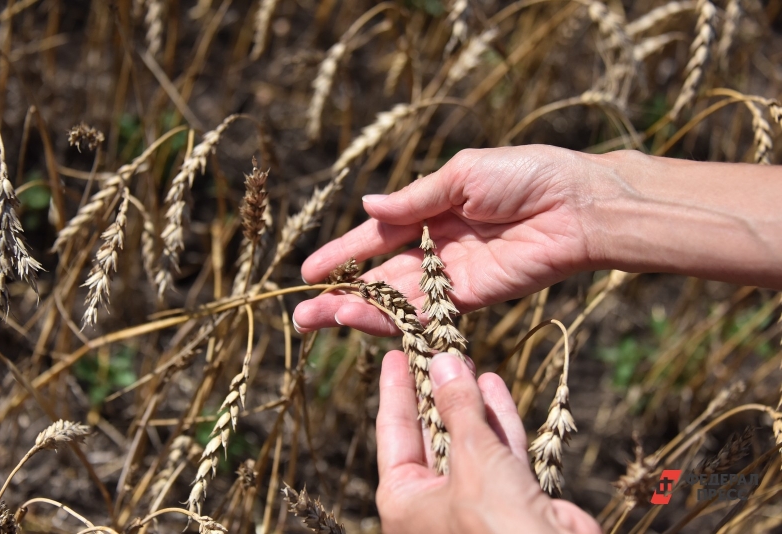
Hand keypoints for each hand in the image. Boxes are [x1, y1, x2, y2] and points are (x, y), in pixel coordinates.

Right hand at [294, 146, 595, 334]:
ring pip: (397, 300)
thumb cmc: (524, 175)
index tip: (309, 271)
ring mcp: (453, 277)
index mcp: (431, 211)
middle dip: (342, 294)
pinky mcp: (474, 299)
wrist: (577, 204)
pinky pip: (428, 312)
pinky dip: (397, 319)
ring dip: (360, 311)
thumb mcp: (461, 175)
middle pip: (380, 276)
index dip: (343, 254)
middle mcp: (437, 248)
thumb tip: (366, 207)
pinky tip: (364, 322)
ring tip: (321, 320)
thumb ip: (414, 200)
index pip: (377, 237)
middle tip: (303, 314)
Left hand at [375, 350, 600, 533]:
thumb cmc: (497, 526)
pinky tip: (493, 385)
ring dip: (467, 401)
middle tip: (434, 349)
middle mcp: (432, 503)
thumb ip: (458, 408)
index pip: (393, 432)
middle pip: (429, 432)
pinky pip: (497, 452)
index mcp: (405, 501)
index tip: (394, 356)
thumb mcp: (471, 457)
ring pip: (465, 439)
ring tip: (464, 360)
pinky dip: (497, 420)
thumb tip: (443, 362)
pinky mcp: (508, 499)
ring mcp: (472, 501)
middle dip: (435, 391)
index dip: (395, 391)